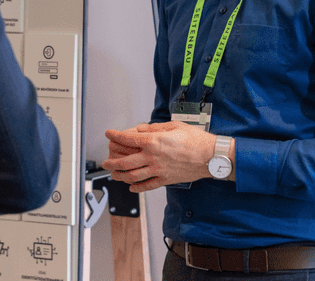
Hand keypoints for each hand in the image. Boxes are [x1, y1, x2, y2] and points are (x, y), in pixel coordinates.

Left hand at [103, 121, 217, 192]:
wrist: (210, 156)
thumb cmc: (195, 140)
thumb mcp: (173, 126)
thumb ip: (154, 129)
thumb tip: (140, 130)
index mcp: (154, 142)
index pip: (128, 139)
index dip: (115, 136)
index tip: (109, 134)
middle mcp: (153, 158)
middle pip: (125, 162)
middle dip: (112, 161)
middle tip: (105, 161)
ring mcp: (158, 171)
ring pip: (132, 176)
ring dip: (120, 176)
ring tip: (113, 174)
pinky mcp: (165, 180)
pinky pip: (147, 186)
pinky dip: (137, 187)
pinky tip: (131, 186)